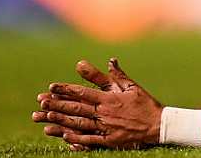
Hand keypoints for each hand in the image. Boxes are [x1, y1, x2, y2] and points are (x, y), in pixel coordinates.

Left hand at [33, 58, 163, 149]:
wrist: (158, 125)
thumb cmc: (145, 104)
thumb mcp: (132, 87)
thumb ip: (117, 75)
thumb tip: (109, 60)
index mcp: (110, 99)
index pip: (83, 92)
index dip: (66, 89)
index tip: (51, 86)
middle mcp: (105, 113)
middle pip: (77, 108)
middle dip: (57, 105)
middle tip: (41, 102)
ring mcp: (106, 128)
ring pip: (80, 124)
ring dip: (62, 121)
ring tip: (46, 118)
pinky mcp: (109, 140)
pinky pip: (90, 140)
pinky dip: (77, 139)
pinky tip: (64, 137)